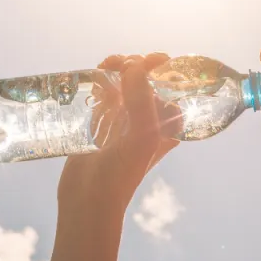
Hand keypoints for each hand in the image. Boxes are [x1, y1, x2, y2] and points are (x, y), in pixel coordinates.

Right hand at [57, 52, 181, 212]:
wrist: (88, 200)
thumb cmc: (121, 174)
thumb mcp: (141, 137)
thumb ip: (143, 101)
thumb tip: (134, 66)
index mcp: (168, 124)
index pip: (172, 85)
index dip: (162, 67)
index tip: (146, 61)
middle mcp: (149, 120)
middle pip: (147, 79)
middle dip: (135, 64)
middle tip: (119, 64)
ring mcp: (125, 120)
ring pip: (126, 82)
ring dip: (118, 68)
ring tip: (106, 66)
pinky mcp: (102, 122)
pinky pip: (106, 92)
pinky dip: (102, 80)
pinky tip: (96, 77)